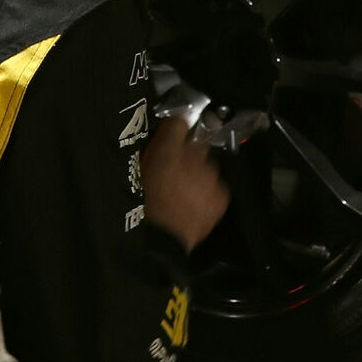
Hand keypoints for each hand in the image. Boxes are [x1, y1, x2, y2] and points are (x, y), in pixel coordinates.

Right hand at [143, 111, 229, 249]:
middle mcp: (194, 156)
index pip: (180, 123)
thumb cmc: (144, 202)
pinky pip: (217, 187)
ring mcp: (211, 176)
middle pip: (197, 147)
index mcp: (168, 147)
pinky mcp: (221, 195)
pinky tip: (196, 203)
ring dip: (200, 175)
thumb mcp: (140, 169)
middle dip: (190, 156)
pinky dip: (209, 192)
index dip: (176, 130)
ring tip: (186, 192)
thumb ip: (155, 147)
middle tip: (177, 173)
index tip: (174, 135)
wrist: (162, 238)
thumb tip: (166, 130)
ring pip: (209, 167)